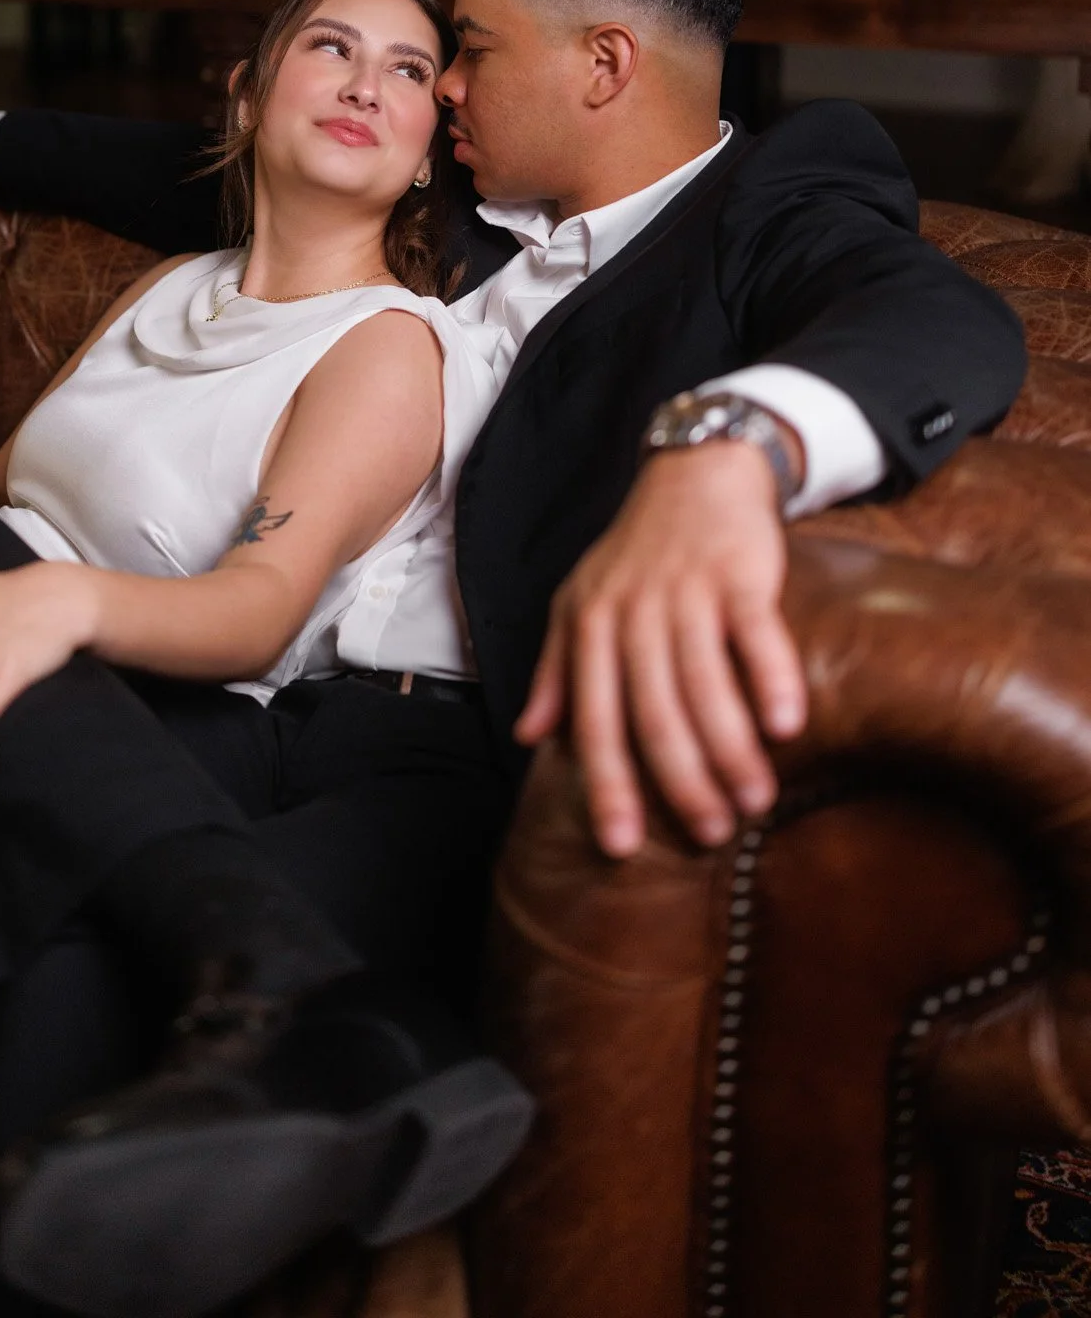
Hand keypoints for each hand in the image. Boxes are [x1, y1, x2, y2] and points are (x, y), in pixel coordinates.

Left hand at [515, 441, 805, 858]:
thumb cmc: (635, 555)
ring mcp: (686, 593)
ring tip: (754, 801)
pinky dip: (771, 679)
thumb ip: (556, 671)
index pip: (594, 721)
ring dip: (731, 749)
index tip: (619, 846)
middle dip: (679, 781)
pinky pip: (754, 633)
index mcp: (590, 628)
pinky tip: (788, 726)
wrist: (694, 472)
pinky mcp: (738, 573)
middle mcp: (632, 614)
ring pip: (705, 684)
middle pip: (653, 713)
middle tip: (710, 833)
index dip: (606, 785)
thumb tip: (530, 738)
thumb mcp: (579, 604)